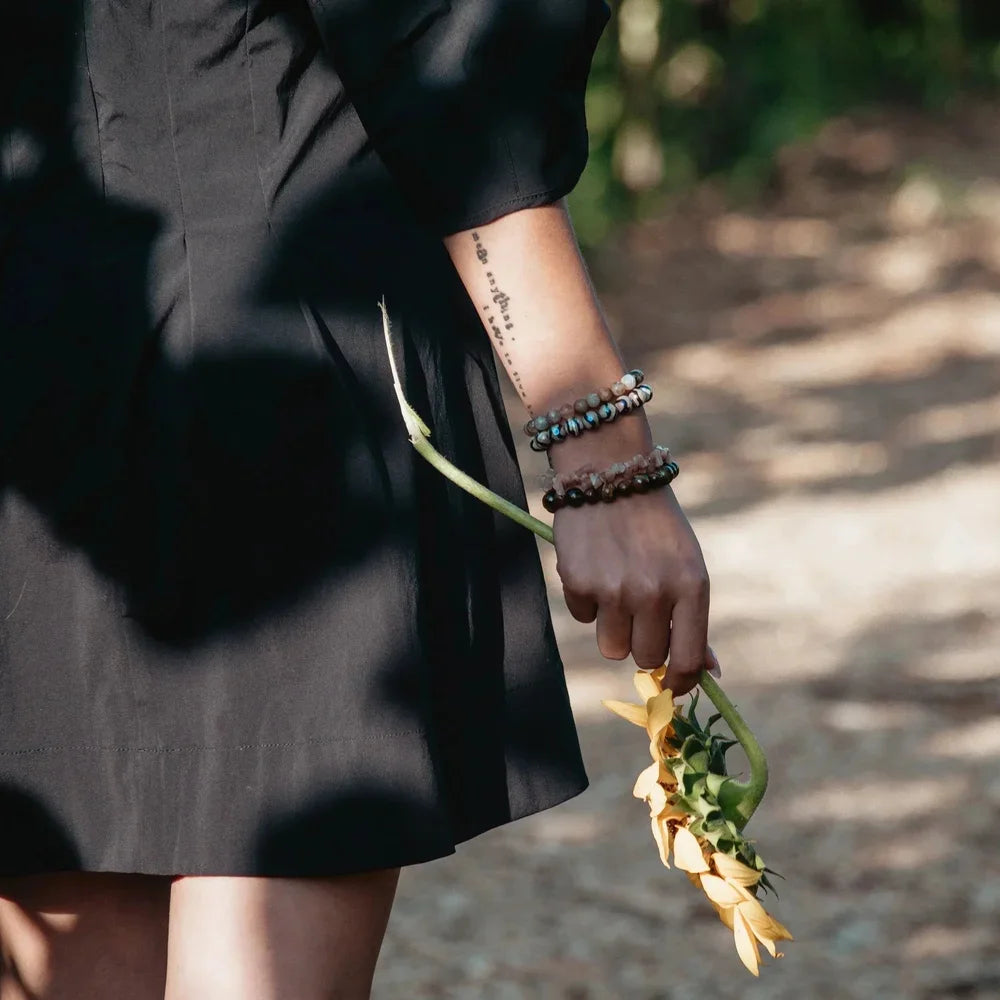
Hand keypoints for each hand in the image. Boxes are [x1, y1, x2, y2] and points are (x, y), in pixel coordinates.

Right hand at [553, 486, 711, 695]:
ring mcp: (614, 589)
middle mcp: (654, 592)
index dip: (679, 681)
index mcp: (691, 586)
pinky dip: (587, 600)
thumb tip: (709, 673)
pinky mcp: (578, 582)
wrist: (611, 473)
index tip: (671, 684)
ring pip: (612, 646)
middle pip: (646, 657)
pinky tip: (594, 566)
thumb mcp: (686, 565)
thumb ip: (693, 619)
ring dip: (613, 627)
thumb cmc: (655, 525)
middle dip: (642, 644)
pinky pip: (583, 616)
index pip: (688, 659)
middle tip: (638, 613)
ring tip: (615, 588)